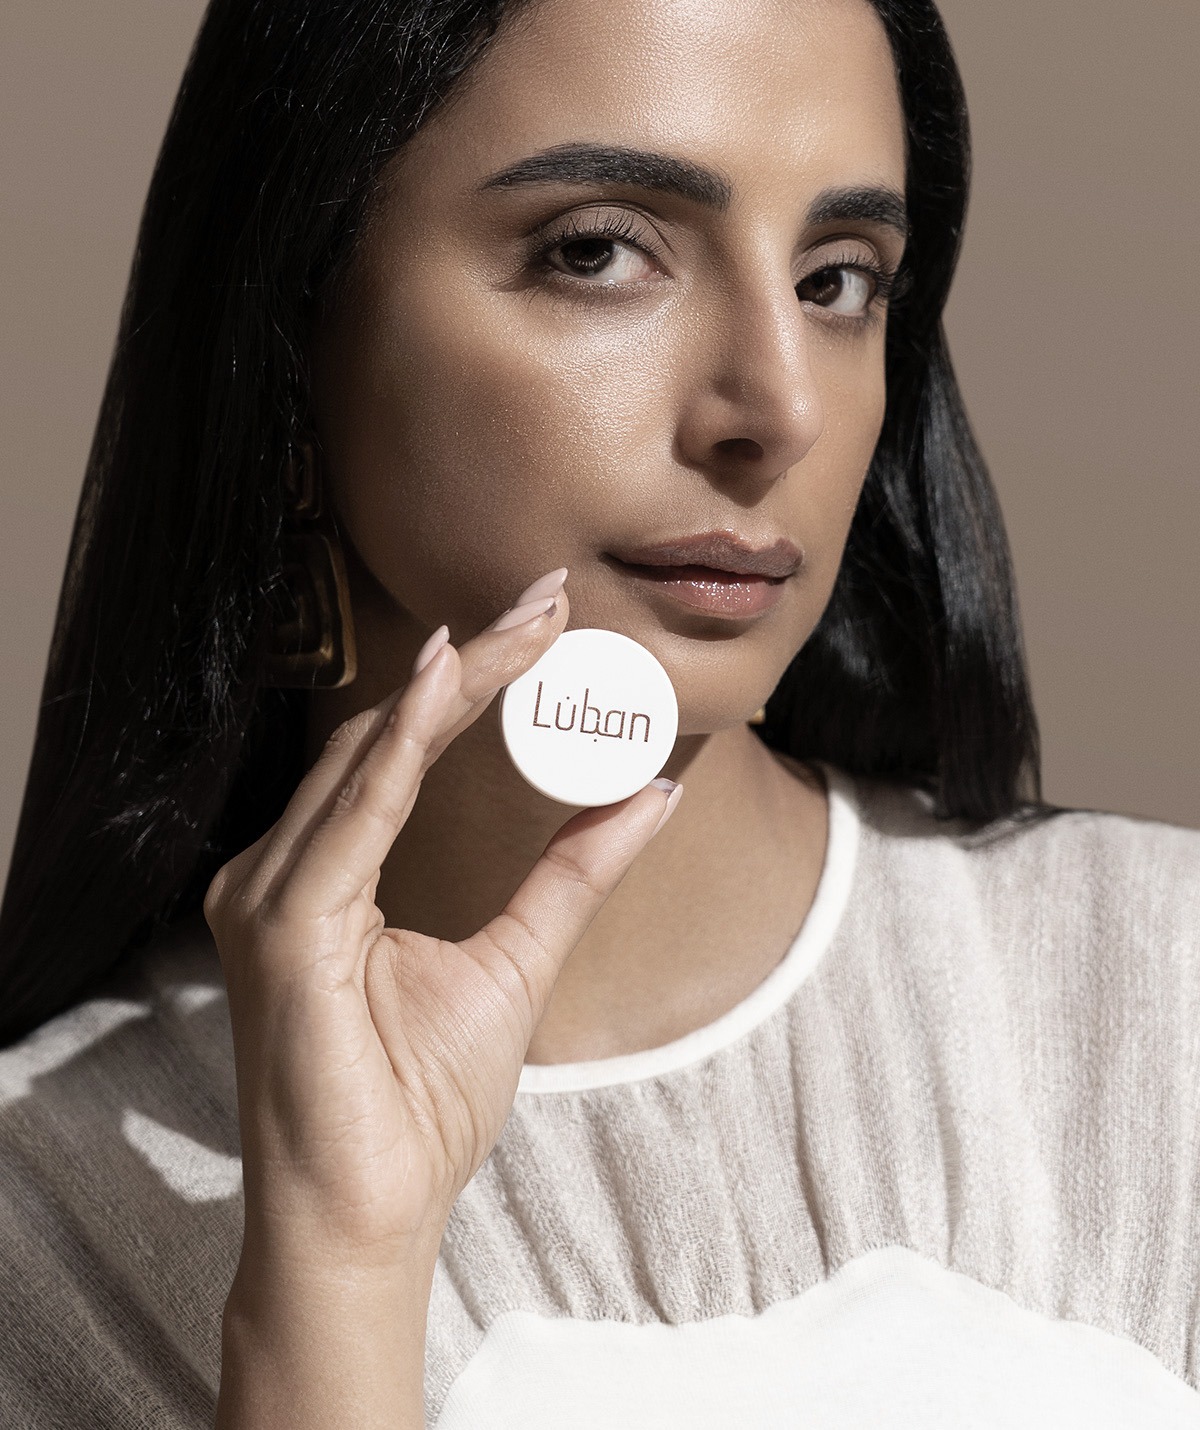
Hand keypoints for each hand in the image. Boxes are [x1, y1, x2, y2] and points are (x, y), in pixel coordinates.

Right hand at [203, 570, 681, 1268]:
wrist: (368, 1214)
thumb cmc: (421, 1103)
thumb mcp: (518, 962)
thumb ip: (573, 873)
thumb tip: (650, 792)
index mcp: (322, 876)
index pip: (402, 751)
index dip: (474, 681)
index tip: (545, 624)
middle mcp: (279, 871)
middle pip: (387, 735)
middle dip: (476, 662)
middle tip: (551, 598)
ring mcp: (267, 895)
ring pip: (370, 756)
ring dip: (455, 683)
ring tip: (529, 624)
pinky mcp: (279, 927)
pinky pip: (351, 818)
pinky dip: (402, 746)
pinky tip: (453, 682)